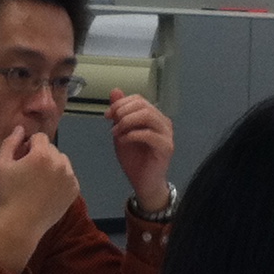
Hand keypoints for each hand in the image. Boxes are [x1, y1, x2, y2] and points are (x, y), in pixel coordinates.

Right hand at [0, 123, 82, 273]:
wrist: (21, 224)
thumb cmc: (8, 194)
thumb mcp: (1, 165)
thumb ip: (10, 142)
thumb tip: (20, 128)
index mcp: (43, 154)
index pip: (39, 138)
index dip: (28, 147)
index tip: (22, 161)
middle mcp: (60, 163)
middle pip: (51, 149)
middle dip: (41, 156)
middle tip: (29, 174)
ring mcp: (70, 177)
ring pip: (62, 162)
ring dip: (52, 167)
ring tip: (39, 183)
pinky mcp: (74, 190)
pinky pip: (68, 176)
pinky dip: (60, 180)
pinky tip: (47, 192)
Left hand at [105, 89, 173, 209]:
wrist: (143, 183)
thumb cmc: (134, 159)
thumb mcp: (121, 132)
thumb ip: (119, 113)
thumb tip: (115, 90)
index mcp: (153, 117)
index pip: (138, 99)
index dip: (120, 103)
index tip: (107, 114)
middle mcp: (163, 123)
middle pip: (143, 105)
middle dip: (123, 111)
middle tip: (111, 123)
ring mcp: (167, 134)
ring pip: (148, 116)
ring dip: (127, 122)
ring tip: (117, 132)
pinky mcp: (166, 147)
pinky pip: (149, 134)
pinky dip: (132, 135)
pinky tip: (123, 141)